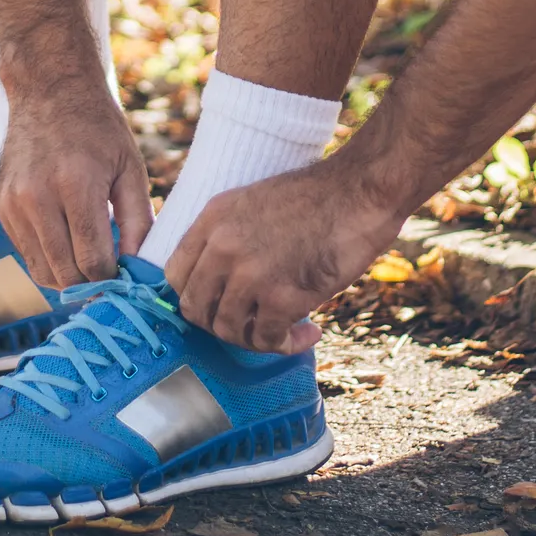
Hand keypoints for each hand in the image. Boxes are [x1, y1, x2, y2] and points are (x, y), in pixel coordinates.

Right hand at [0, 85, 152, 288]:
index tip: (126, 276)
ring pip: (42, 271)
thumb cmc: (97, 127)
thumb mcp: (130, 168)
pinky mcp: (2, 207)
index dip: (113, 279)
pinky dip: (49, 259)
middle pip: (65, 273)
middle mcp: (38, 197)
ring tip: (90, 263)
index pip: (93, 261)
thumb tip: (138, 268)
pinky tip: (68, 244)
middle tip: (111, 276)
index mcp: (76, 185)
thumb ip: (139, 221)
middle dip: (91, 284)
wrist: (48, 90)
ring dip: (69, 277)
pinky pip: (26, 254)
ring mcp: (14, 203)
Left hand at [163, 161, 402, 353]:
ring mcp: (250, 273)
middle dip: (221, 324)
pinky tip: (309, 332)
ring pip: (228, 330)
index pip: (175, 275)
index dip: (196, 297)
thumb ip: (227, 237)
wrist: (360, 190)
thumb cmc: (317, 198)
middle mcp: (223, 246)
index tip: (220, 305)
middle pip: (195, 310)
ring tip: (283, 331)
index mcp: (212, 219)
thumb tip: (217, 284)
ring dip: (255, 338)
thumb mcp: (252, 203)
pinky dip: (288, 344)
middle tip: (251, 323)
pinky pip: (268, 339)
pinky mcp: (282, 296)